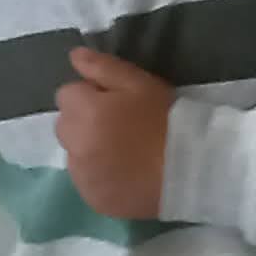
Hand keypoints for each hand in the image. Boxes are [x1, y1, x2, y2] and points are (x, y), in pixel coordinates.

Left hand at [55, 48, 176, 223]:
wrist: (190, 170)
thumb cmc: (166, 119)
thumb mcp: (139, 83)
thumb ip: (102, 68)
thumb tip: (74, 56)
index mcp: (83, 112)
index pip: (66, 95)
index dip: (90, 95)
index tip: (115, 102)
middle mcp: (74, 146)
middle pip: (65, 125)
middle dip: (83, 121)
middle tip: (118, 126)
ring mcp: (82, 176)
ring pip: (74, 155)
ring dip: (88, 149)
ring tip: (123, 152)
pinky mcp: (93, 199)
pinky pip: (86, 181)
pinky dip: (98, 176)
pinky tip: (124, 173)